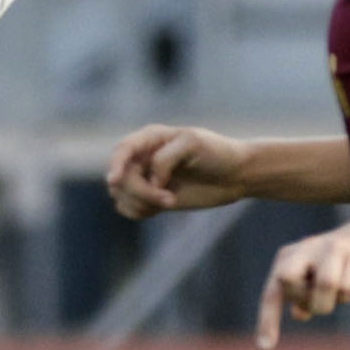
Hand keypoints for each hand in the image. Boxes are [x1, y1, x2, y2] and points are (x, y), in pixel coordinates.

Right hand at [106, 124, 248, 219]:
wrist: (234, 174)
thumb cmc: (216, 152)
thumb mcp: (192, 145)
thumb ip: (165, 158)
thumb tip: (150, 181)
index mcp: (150, 138)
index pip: (122, 150)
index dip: (115, 164)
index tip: (115, 180)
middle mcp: (142, 157)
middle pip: (120, 178)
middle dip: (140, 192)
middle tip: (168, 200)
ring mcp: (144, 178)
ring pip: (121, 195)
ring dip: (141, 203)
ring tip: (169, 201)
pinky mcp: (150, 197)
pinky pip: (128, 208)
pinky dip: (139, 211)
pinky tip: (161, 207)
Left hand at [255, 222, 349, 346]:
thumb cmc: (341, 262)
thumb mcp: (315, 278)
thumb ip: (303, 296)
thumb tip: (298, 314)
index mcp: (289, 256)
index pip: (272, 291)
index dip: (267, 319)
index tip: (265, 347)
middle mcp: (306, 248)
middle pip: (287, 279)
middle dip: (303, 299)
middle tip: (316, 298)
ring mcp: (332, 249)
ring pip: (323, 284)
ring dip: (328, 302)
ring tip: (336, 295)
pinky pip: (346, 287)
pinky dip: (347, 296)